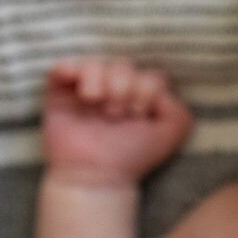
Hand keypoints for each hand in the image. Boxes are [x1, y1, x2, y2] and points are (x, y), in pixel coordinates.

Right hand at [42, 57, 192, 185]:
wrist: (97, 175)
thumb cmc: (133, 156)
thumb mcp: (172, 134)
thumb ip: (178, 107)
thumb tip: (160, 88)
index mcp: (140, 97)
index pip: (150, 74)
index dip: (147, 90)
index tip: (140, 115)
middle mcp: (114, 90)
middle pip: (124, 65)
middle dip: (125, 88)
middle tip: (117, 115)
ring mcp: (86, 90)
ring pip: (96, 63)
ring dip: (102, 84)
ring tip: (99, 107)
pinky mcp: (60, 94)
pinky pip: (63, 67)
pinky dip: (71, 70)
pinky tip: (81, 93)